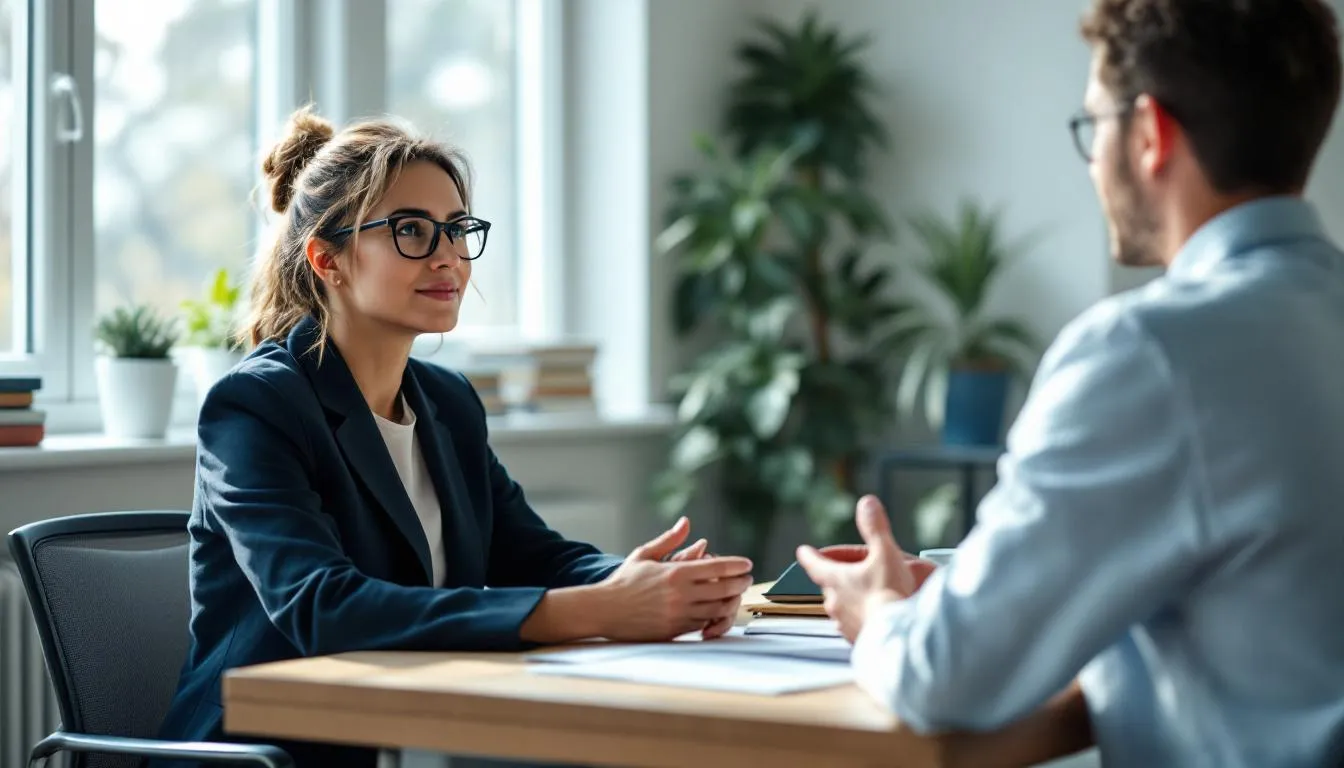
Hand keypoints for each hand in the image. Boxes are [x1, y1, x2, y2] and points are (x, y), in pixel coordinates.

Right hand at [596, 517, 752, 641]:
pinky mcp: (675, 631)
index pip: (717, 568)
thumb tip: (686, 522)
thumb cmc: (624, 580)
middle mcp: (681, 594)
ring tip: (736, 594)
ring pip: (717, 610)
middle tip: (747, 579)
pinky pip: (703, 624)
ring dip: (731, 602)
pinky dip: (714, 617)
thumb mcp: (644, 554)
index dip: (736, 566)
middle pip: (724, 590)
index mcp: (676, 573)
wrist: (604, 610)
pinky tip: (718, 610)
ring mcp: (679, 614)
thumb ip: (669, 540)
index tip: (747, 564)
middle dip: (740, 583)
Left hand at [796, 495, 915, 642]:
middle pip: (828, 585)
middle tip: (849, 571)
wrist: (898, 635)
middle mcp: (833, 602)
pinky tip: (872, 617)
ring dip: (848, 599)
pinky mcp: (855, 639)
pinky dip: (859, 618)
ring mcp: (843, 623)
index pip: (815, 564)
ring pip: (839, 606)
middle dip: (836, 577)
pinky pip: (852, 624)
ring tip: (865, 595)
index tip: (803, 551)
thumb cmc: (890, 594)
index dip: (809, 556)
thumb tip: (866, 502)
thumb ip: (875, 527)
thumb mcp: (885, 553)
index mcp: (835, 579)